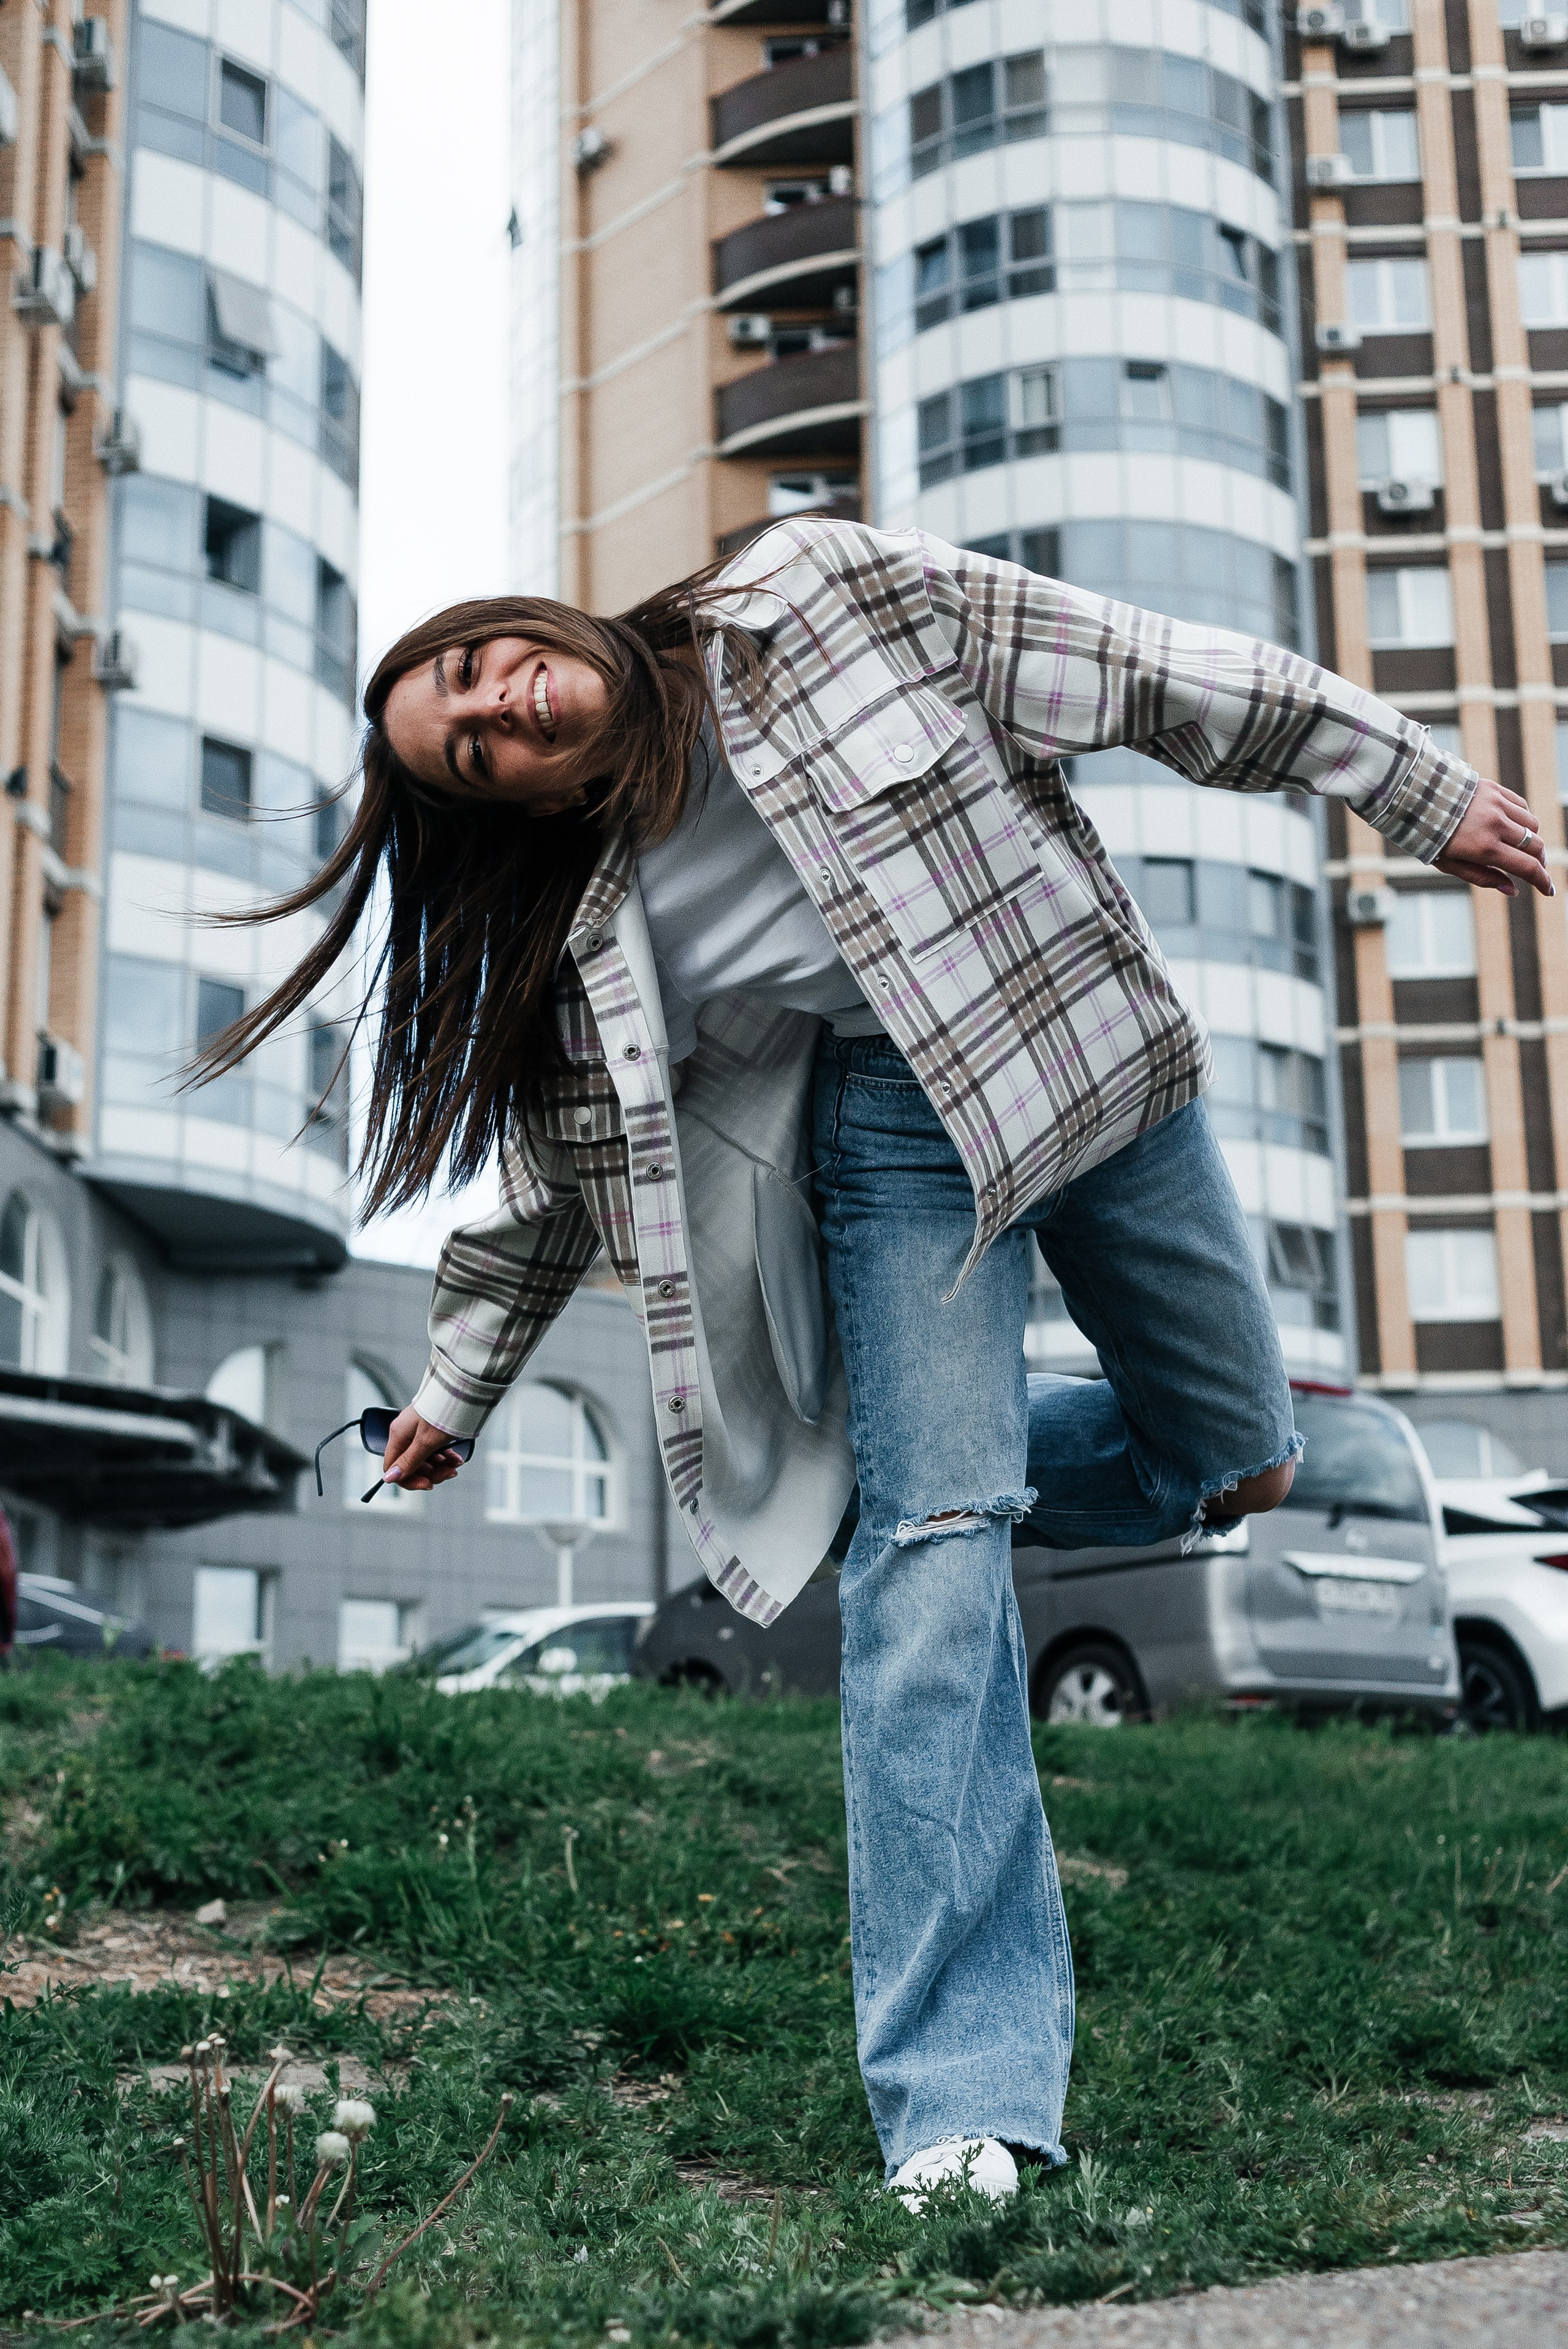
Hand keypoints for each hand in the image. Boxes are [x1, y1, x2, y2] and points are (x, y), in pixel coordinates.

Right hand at [381, 1406, 467, 1490]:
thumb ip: (408, 1461)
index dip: (409, 1480)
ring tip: (456, 1464)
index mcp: (399, 1436)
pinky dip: (445, 1457)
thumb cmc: (442, 1413)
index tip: (428, 1484)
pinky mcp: (431, 1430)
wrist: (463, 1391)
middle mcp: (406, 1434)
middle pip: (411, 1465)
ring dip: (441, 1466)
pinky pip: (434, 1450)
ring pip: (425, 1459)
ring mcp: (419, 1432)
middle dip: (431, 1473)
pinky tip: (456, 1458)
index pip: (393, 1468)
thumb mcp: (426, 1441)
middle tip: (450, 1473)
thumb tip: (388, 1479)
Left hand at [1433, 776, 1555, 897]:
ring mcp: (1496, 804)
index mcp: (1484, 847)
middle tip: (1534, 869)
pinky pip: (1521, 806)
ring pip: (1533, 825)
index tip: (1549, 890)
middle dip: (1539, 861)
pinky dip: (1522, 819)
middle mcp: (1495, 824)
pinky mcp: (1495, 789)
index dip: (1542, 881)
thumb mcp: (1450, 865)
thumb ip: (1483, 877)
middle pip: (1536, 846)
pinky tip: (1511, 826)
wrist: (1416, 798)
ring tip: (1518, 846)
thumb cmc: (1430, 837)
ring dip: (1531, 839)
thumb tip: (1513, 889)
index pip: (1526, 867)